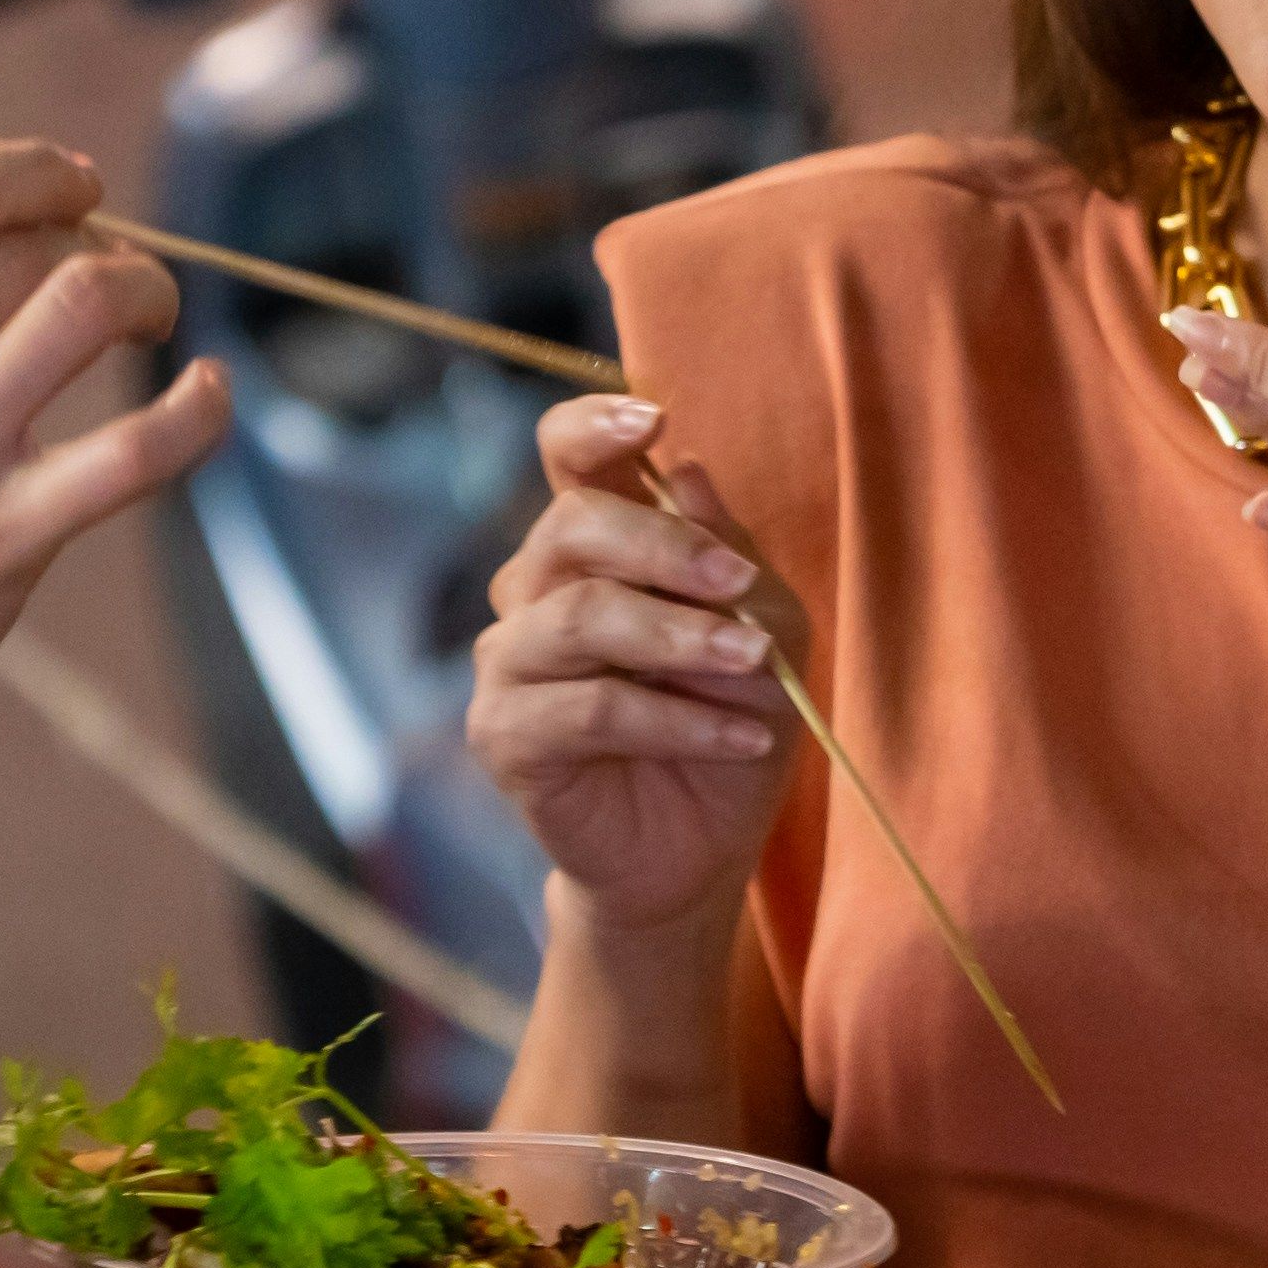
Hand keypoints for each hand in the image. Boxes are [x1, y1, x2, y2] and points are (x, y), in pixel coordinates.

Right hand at [0, 135, 231, 825]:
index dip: (37, 170)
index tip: (78, 185)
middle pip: (29, 246)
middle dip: (98, 237)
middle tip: (119, 269)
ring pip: (83, 306)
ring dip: (146, 288)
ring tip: (155, 311)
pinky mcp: (2, 544)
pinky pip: (137, 450)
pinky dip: (197, 408)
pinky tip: (210, 391)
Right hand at [461, 391, 795, 949]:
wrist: (699, 848)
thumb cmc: (727, 720)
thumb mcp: (764, 631)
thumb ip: (730, 556)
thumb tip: (689, 473)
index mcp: (592, 545)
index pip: (563, 456)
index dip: (594, 427)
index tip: (654, 419)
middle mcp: (535, 590)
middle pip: (572, 527)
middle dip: (665, 547)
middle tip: (738, 585)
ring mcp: (509, 661)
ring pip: (582, 617)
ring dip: (682, 639)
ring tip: (755, 668)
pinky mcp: (503, 735)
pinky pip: (588, 709)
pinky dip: (676, 720)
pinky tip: (741, 737)